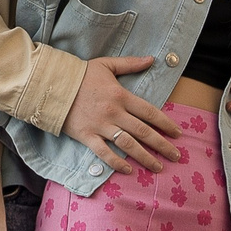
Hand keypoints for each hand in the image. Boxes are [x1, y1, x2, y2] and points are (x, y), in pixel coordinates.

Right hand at [59, 54, 183, 173]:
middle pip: (143, 132)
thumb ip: (130, 64)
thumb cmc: (81, 74)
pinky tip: (128, 170)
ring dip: (145, 158)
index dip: (165, 124)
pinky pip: (104, 153)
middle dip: (162, 145)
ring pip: (128, 145)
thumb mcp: (107, 65)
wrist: (52, 84)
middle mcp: (114, 112)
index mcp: (121, 95)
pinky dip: (117, 163)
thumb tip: (151, 59)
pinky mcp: (87, 136)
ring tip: (158, 167)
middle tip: (176, 156)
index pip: (149, 112)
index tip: (177, 134)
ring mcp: (100, 126)